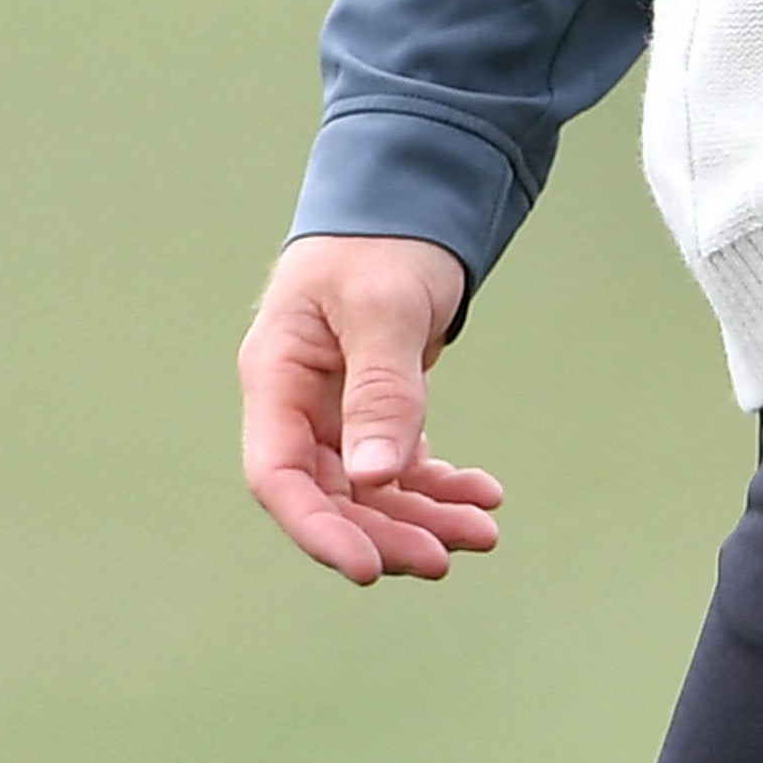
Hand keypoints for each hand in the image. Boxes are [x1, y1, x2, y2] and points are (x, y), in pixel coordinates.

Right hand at [239, 235, 505, 585]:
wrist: (413, 192)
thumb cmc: (384, 237)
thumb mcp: (383, 306)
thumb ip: (381, 390)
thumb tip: (374, 478)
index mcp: (277, 377)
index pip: (281, 476)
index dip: (319, 530)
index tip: (368, 570)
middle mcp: (299, 401)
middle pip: (332, 493)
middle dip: (388, 531)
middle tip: (448, 556)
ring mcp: (336, 407)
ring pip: (372, 487)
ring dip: (423, 515)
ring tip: (485, 531)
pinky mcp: (376, 404)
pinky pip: (400, 461)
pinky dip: (438, 483)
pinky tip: (483, 494)